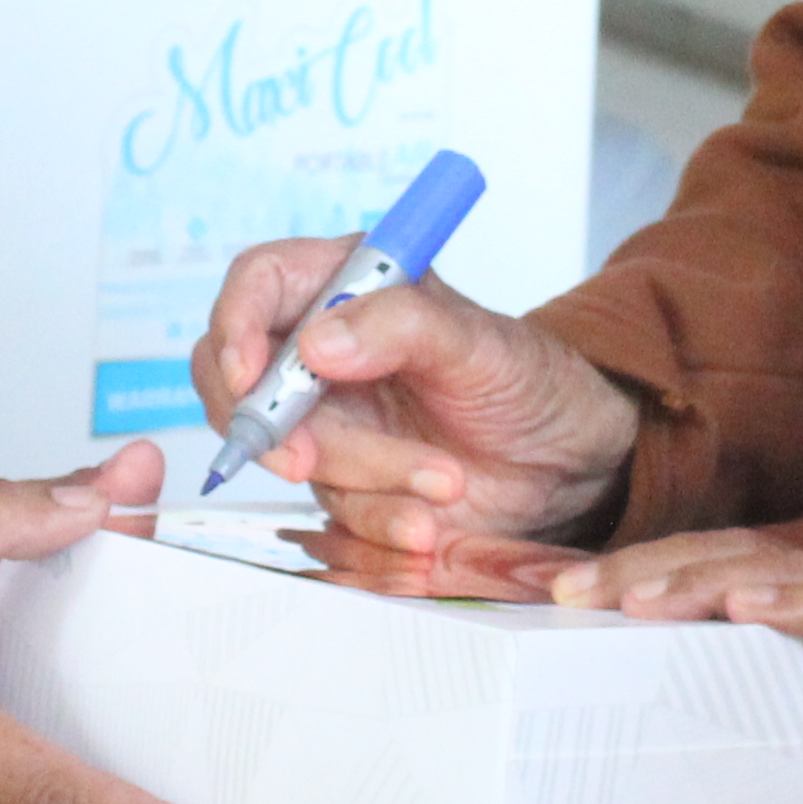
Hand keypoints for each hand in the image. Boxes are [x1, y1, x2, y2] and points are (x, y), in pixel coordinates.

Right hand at [188, 244, 639, 548]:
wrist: (567, 463)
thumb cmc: (530, 382)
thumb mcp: (480, 344)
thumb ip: (403, 327)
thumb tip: (316, 344)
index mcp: (349, 284)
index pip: (259, 283)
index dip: (235, 325)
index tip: (248, 376)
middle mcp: (323, 347)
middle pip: (237, 377)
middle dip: (271, 427)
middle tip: (309, 460)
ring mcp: (329, 417)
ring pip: (287, 453)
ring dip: (362, 478)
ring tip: (444, 481)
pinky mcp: (345, 478)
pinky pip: (328, 507)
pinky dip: (374, 519)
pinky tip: (426, 520)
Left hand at [547, 530, 802, 790]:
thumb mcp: (798, 700)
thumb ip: (738, 691)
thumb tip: (648, 720)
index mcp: (794, 591)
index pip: (705, 562)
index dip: (636, 565)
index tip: (562, 589)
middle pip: (723, 551)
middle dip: (642, 567)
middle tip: (570, 590)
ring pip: (772, 569)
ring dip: (698, 580)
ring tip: (634, 601)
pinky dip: (792, 603)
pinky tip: (745, 606)